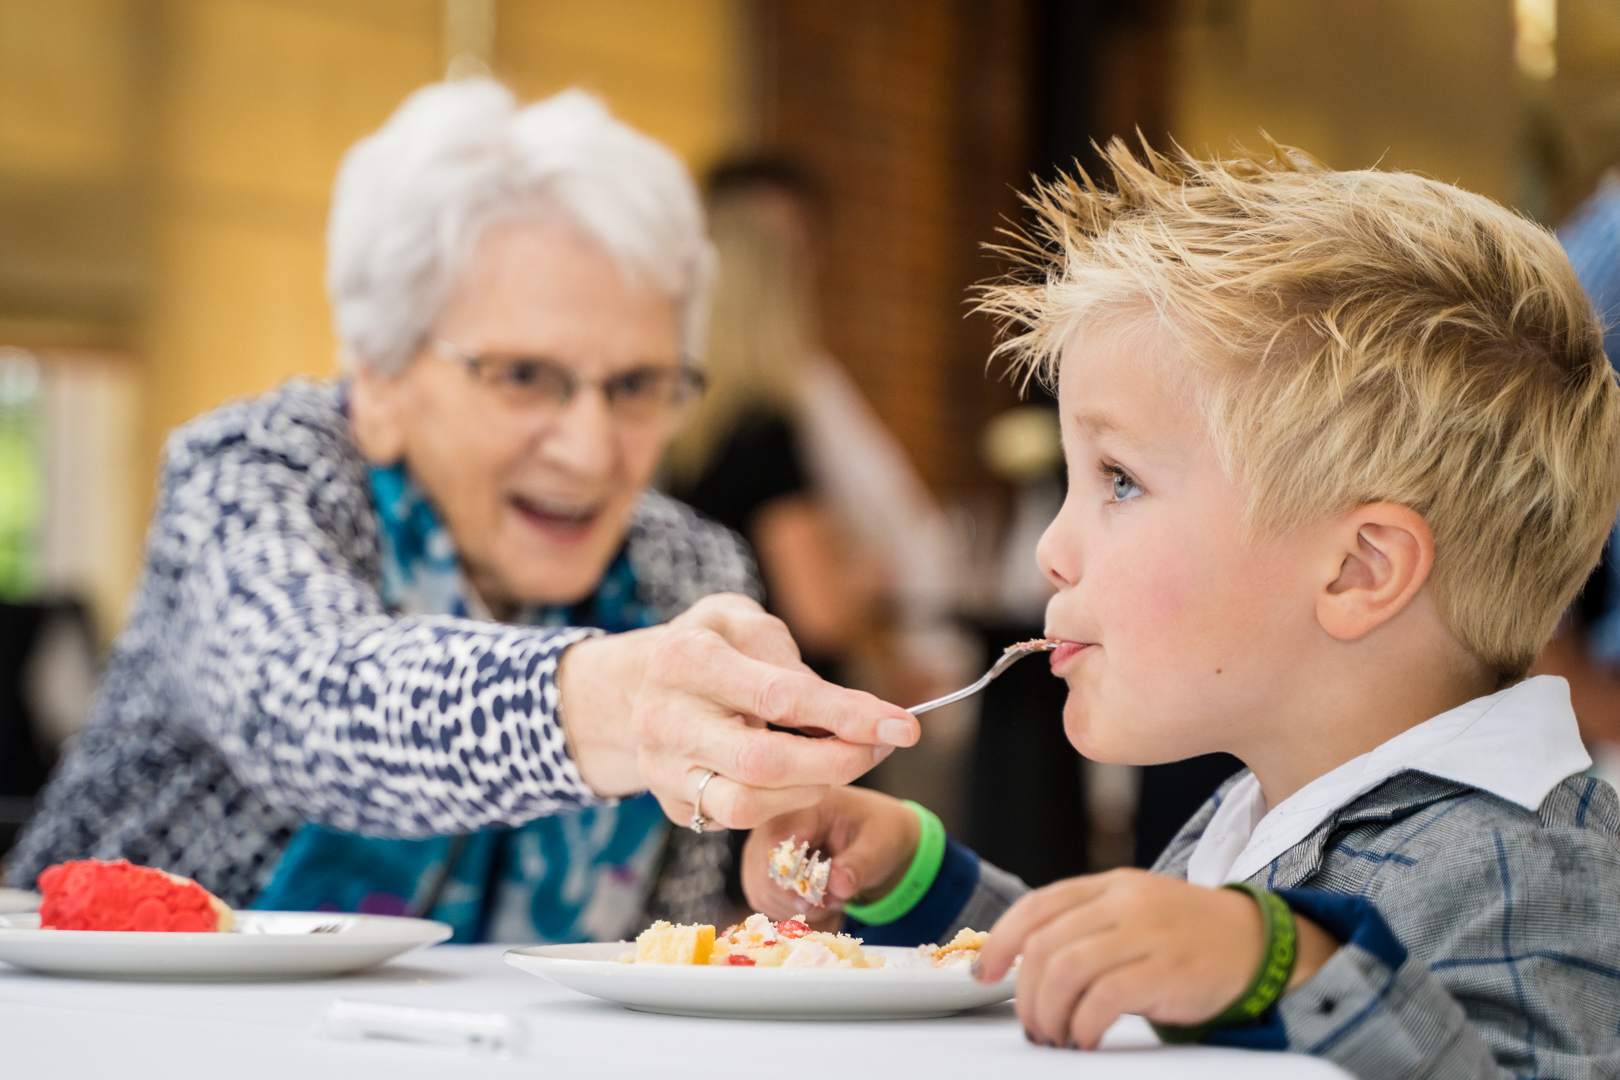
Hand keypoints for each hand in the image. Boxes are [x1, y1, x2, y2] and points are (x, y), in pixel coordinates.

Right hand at [554, 593, 920, 828]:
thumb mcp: (746, 624)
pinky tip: (804, 777)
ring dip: (813, 788)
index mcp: (685, 659)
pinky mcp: (671, 804)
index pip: (780, 696)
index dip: (848, 715)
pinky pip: (735, 820)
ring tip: (842, 760)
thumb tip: (844, 714)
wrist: (637, 684)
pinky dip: (783, 802)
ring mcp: (662, 769)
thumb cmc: (711, 647)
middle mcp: (664, 718)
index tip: (903, 726)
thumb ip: (791, 661)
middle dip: (838, 762)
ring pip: (747, 804)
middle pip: (764, 761)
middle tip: (882, 749)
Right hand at [741, 787, 919, 923]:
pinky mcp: (758, 871)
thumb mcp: (879, 844)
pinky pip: (765, 901)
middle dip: (803, 899)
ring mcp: (759, 848)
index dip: (795, 879)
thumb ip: (859, 865)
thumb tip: (838, 885)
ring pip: (764, 893)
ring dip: (801, 908)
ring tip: (833, 899)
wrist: (870, 833)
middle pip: (765, 874)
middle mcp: (770, 821)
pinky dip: (793, 910)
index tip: (825, 898)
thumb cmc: (875, 831)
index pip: (777, 843)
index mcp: (801, 804)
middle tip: (838, 901)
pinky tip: (818, 900)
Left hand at [973, 869, 1337, 1048]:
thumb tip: (1026, 963)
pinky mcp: (1167, 971)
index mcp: (1110, 885)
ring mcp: (1146, 934)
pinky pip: (1104, 998)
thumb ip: (1088, 925)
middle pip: (1044, 944)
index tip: (984, 973)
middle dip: (1024, 992)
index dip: (1001, 941)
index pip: (1037, 906)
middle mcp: (1124, 902)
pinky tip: (1084, 1039)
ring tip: (1055, 1036)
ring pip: (1065, 969)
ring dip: (1048, 1012)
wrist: (1259, 943)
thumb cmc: (1187, 936)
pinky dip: (1082, 1024)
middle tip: (1031, 1024)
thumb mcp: (1135, 912)